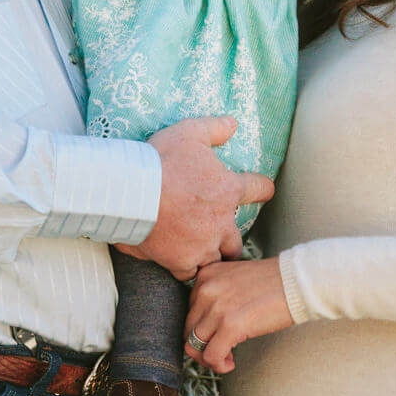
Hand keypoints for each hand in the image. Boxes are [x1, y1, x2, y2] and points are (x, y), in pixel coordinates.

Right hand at [124, 116, 272, 279]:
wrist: (131, 192)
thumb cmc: (160, 161)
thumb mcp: (189, 133)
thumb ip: (214, 128)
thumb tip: (233, 123)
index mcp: (228, 190)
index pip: (259, 189)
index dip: (262, 189)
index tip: (264, 190)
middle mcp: (221, 222)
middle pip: (238, 241)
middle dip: (231, 240)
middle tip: (220, 235)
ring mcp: (203, 245)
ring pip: (218, 260)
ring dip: (212, 257)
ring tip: (203, 255)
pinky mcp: (181, 261)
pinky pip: (190, 273)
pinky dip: (186, 269)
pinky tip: (179, 264)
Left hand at [186, 257, 293, 372]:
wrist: (299, 281)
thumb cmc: (274, 282)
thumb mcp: (235, 279)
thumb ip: (217, 295)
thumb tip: (207, 327)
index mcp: (206, 275)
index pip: (189, 310)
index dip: (202, 328)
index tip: (217, 335)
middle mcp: (206, 289)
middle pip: (188, 329)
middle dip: (202, 346)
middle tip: (220, 351)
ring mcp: (217, 308)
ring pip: (195, 345)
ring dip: (209, 357)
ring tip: (226, 358)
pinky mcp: (230, 326)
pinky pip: (211, 356)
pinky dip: (218, 365)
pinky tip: (230, 364)